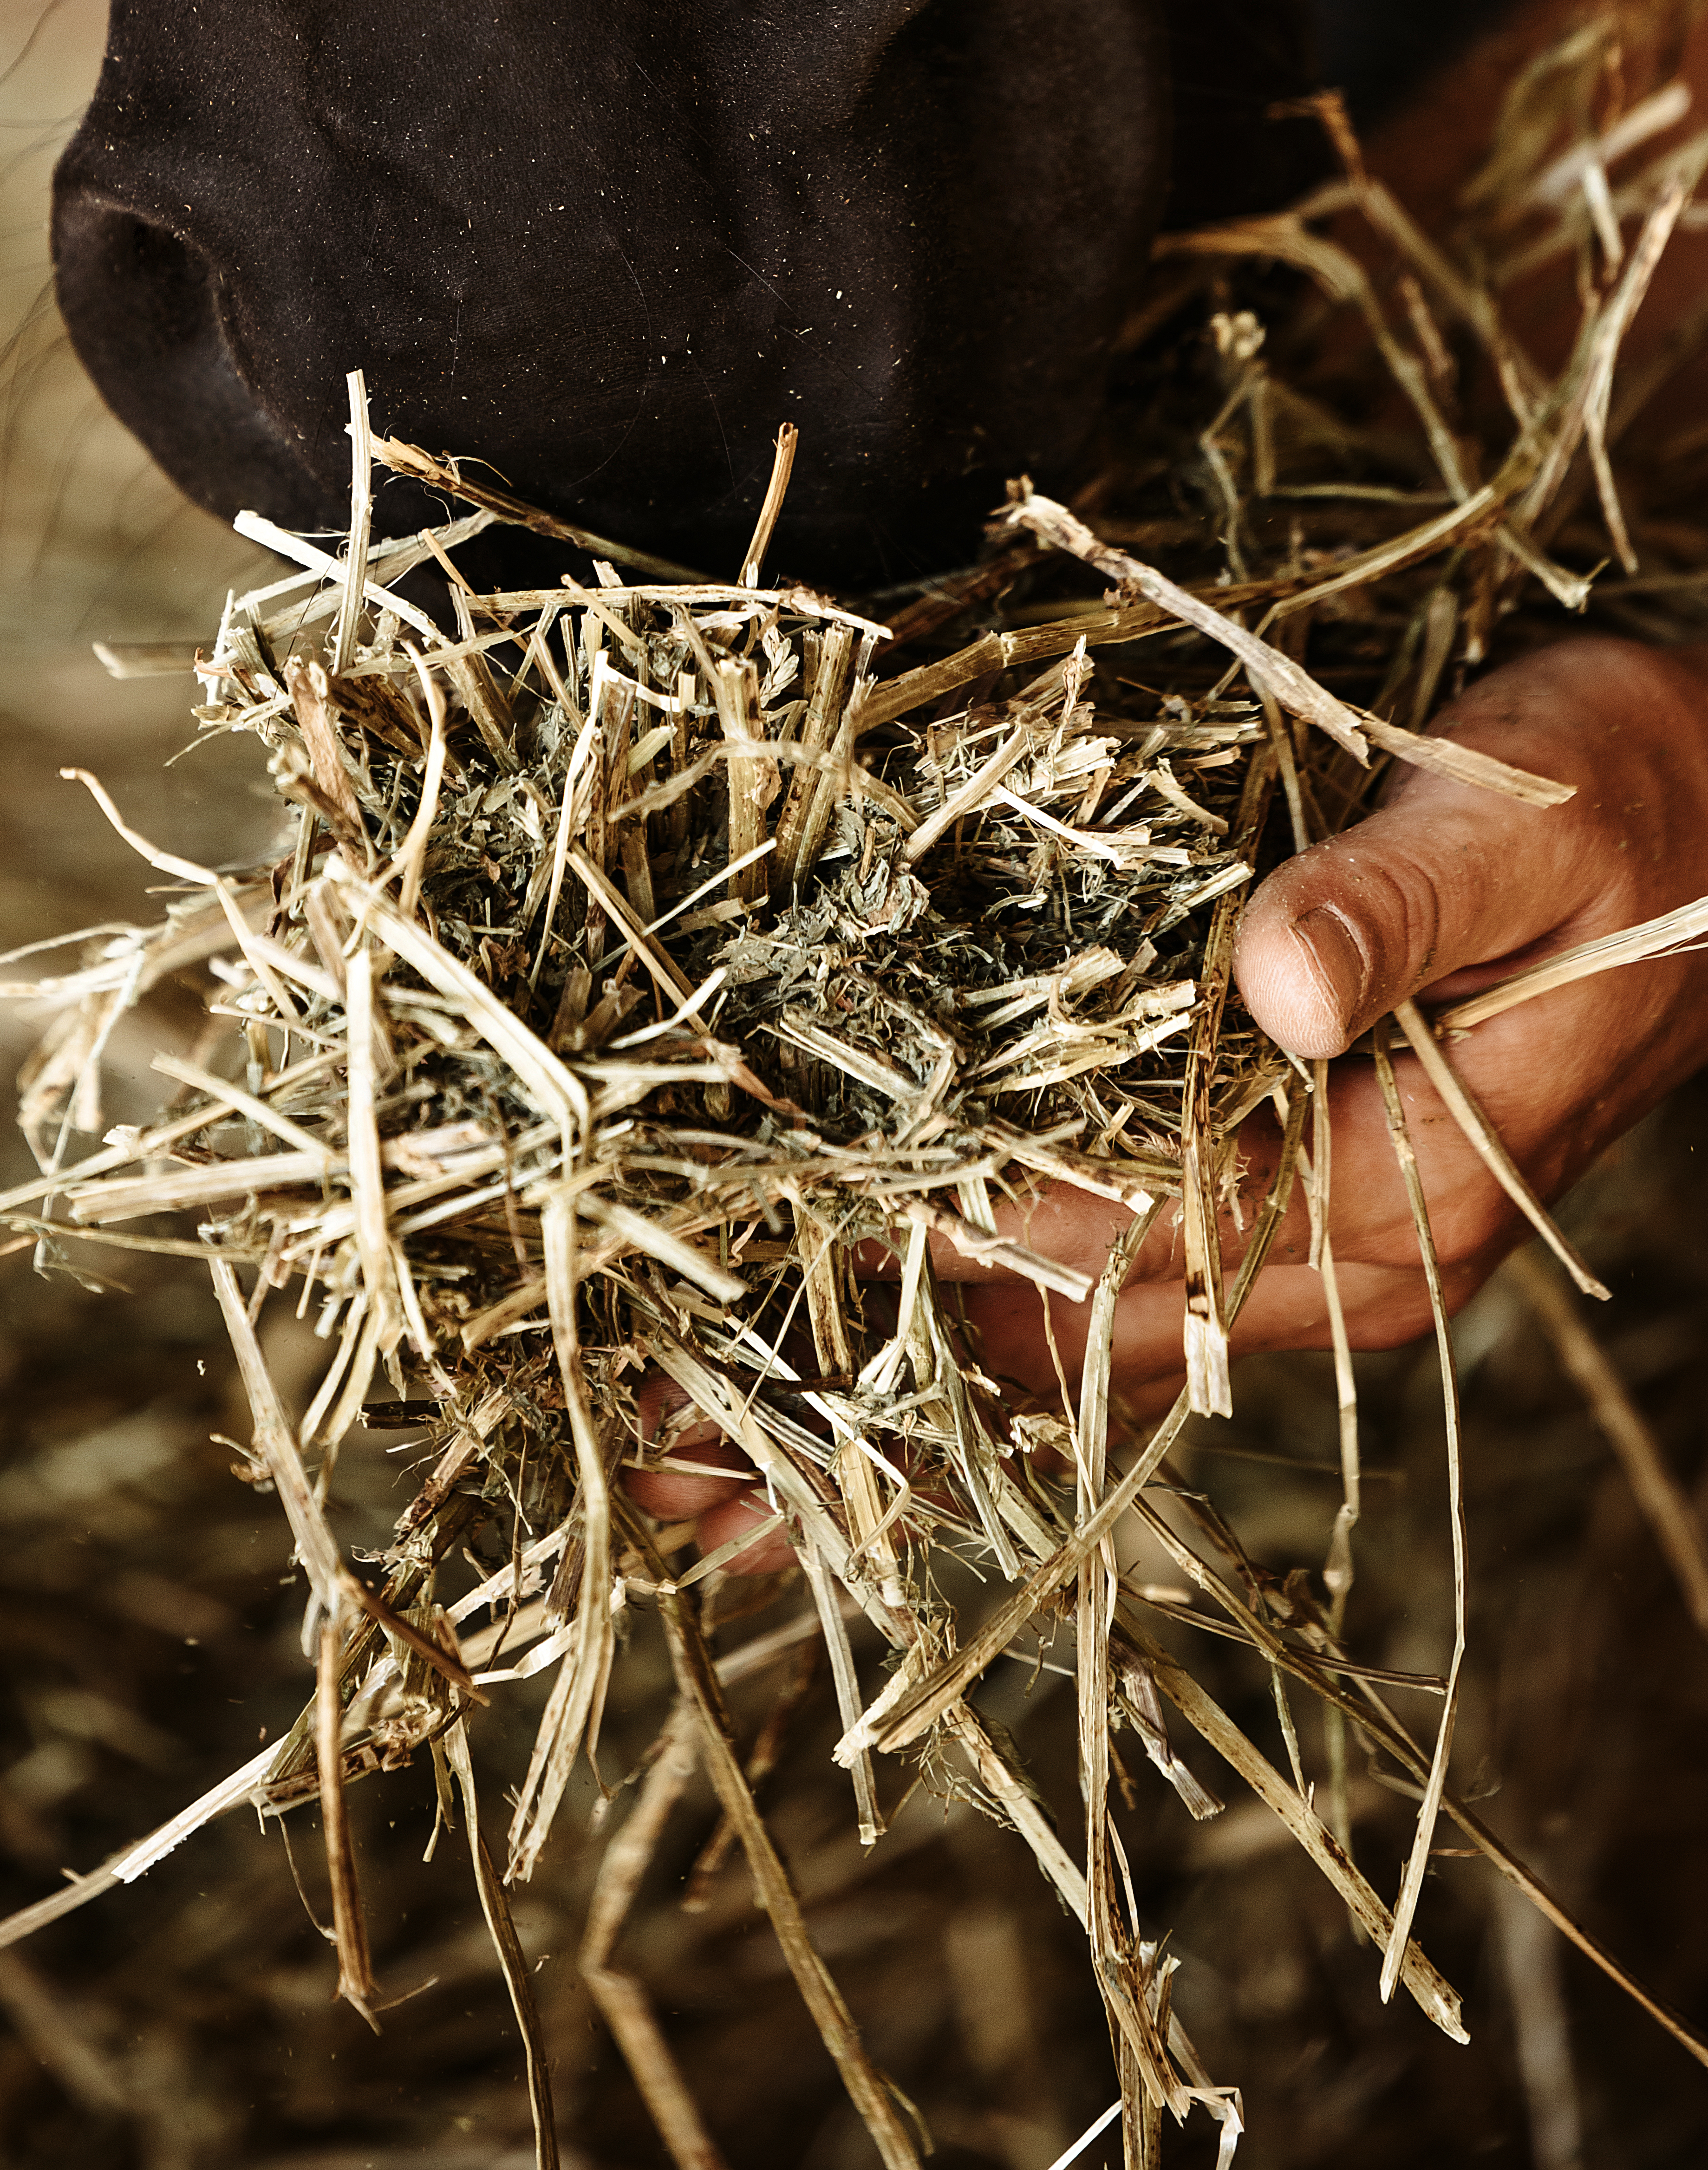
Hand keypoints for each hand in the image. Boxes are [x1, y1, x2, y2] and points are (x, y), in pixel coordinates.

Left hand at [620, 637, 1707, 1547]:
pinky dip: (960, 1334)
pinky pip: (1103, 1300)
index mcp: (1394, 1195)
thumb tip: (1285, 978)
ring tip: (681, 1461)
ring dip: (880, 1393)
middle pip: (1064, 1340)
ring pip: (1065, 1345)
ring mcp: (1314, 1255)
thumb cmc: (1628, 797)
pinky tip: (835, 1363)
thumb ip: (1400, 901)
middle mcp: (1343, 1266)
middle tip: (648, 1459)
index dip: (926, 1258)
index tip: (751, 1289)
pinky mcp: (1287, 1207)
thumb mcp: (1525, 826)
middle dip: (861, 1395)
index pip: (1115, 1241)